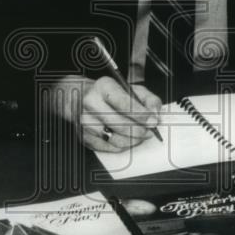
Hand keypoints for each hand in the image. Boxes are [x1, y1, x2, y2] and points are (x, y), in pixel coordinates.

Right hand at [45, 76, 161, 150]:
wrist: (79, 97)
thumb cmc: (108, 93)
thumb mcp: (130, 88)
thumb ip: (148, 99)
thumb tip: (155, 115)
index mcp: (103, 86)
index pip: (124, 104)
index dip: (141, 115)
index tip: (153, 122)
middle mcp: (91, 103)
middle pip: (120, 124)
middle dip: (140, 131)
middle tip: (149, 132)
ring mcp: (85, 121)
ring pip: (115, 139)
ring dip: (132, 140)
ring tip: (139, 135)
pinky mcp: (83, 136)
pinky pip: (108, 148)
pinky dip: (121, 146)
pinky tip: (126, 139)